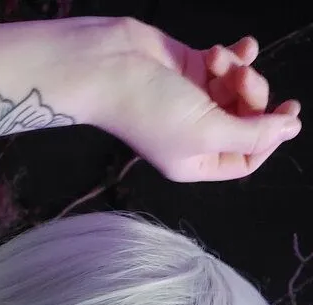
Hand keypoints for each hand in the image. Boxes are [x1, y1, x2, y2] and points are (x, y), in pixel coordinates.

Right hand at [89, 17, 301, 181]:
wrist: (109, 67)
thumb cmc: (151, 109)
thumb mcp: (208, 133)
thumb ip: (253, 134)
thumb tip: (292, 130)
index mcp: (196, 161)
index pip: (247, 159)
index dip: (270, 137)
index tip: (287, 110)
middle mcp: (197, 134)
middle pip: (247, 120)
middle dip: (252, 95)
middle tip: (241, 80)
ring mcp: (195, 101)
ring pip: (239, 89)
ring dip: (240, 70)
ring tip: (221, 61)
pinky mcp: (192, 69)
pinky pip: (229, 63)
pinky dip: (235, 54)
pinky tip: (235, 47)